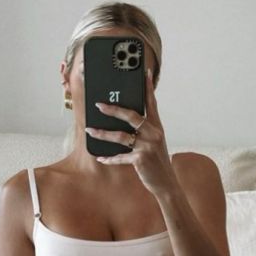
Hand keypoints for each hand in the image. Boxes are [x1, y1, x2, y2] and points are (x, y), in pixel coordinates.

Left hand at [85, 67, 177, 196]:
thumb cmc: (157, 162)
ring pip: (120, 136)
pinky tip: (100, 157)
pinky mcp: (140, 159)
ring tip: (89, 130)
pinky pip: (120, 157)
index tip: (143, 72)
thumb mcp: (155, 143)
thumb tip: (124, 121)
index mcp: (157, 127)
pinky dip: (109, 158)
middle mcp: (153, 133)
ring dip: (102, 134)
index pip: (151, 103)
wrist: (166, 183)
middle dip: (113, 109)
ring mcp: (147, 146)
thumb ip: (144, 131)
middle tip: (99, 105)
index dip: (147, 88)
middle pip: (131, 115)